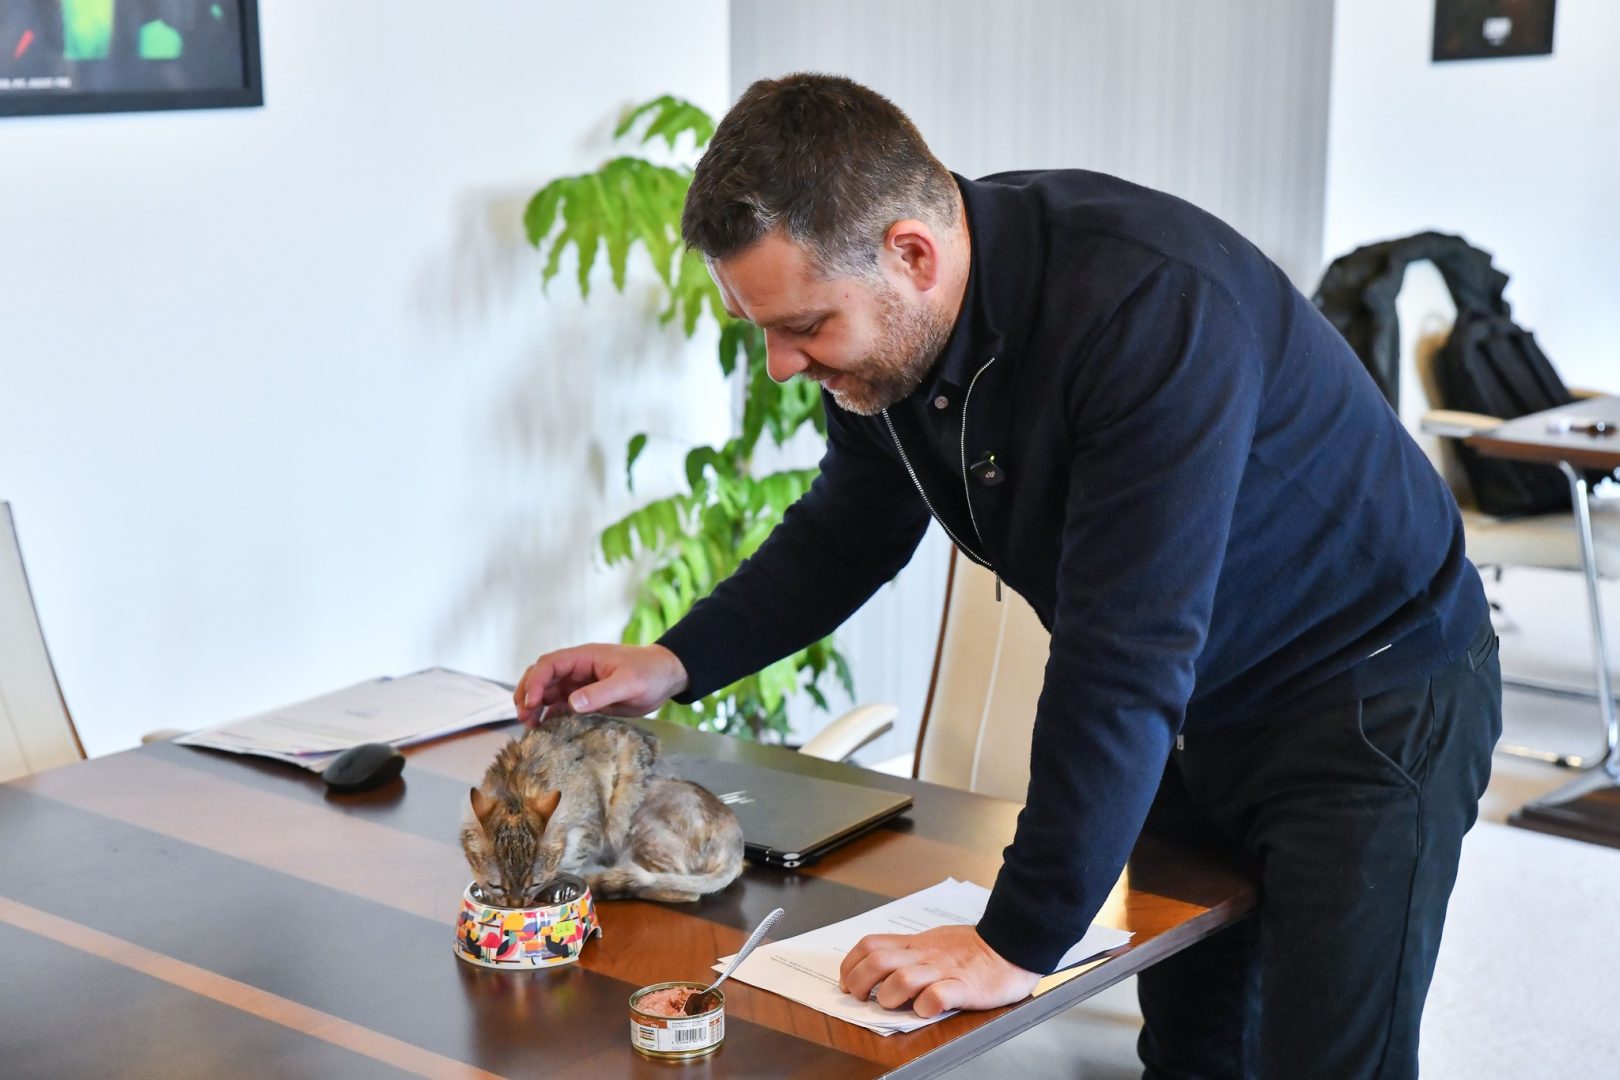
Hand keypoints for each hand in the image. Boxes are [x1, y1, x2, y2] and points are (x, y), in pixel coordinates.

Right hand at [514, 643, 688, 724]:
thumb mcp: (628, 683)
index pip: (549, 665)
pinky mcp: (586, 698)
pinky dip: (549, 714)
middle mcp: (576, 669)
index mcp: (583, 658)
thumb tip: (571, 704)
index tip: (531, 703)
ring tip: (530, 726)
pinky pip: (561, 704)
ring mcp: (580, 683)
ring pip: (547, 692)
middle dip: (527, 694)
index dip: (535, 682)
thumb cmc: (649, 674)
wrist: (666, 677)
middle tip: (524, 718)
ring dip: (535, 706)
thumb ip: (601, 693)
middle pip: (541, 677)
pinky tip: (546, 727)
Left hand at [839, 924, 1039, 1018]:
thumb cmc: (971, 948)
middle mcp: (924, 955)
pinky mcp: (963, 987)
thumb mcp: (933, 940)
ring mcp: (943, 971)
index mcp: (915, 944)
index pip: (870, 945)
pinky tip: (926, 1010)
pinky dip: (925, 1006)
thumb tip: (878, 965)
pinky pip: (936, 997)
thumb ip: (908, 951)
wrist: (1011, 945)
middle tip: (861, 998)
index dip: (850, 964)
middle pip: (877, 962)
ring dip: (889, 996)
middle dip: (859, 983)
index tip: (847, 981)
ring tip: (893, 1005)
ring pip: (901, 979)